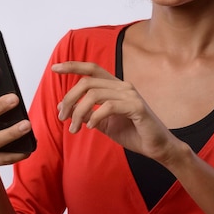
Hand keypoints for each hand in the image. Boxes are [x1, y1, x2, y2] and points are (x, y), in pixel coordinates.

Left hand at [52, 61, 179, 163]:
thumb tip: (68, 110)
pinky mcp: (136, 107)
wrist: (158, 148)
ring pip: (94, 94)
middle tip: (62, 117)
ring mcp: (131, 95)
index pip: (93, 68)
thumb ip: (89, 114)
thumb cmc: (134, 134)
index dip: (73, 66)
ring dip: (78, 112)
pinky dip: (94, 117)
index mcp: (116, 86)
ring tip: (74, 128)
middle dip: (69, 98)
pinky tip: (91, 127)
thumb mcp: (105, 123)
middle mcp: (123, 86)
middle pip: (87, 82)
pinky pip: (108, 107)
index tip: (55, 69)